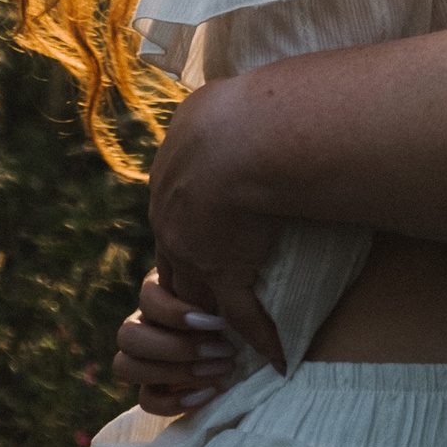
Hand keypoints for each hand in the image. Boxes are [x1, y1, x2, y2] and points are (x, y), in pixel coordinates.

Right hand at [113, 271, 239, 415]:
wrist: (237, 342)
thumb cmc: (230, 308)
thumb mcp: (226, 299)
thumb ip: (224, 300)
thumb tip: (239, 315)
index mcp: (156, 294)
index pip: (147, 299)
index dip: (177, 314)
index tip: (218, 323)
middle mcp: (140, 325)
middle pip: (128, 336)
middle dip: (177, 348)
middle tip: (223, 352)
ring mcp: (141, 359)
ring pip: (125, 366)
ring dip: (174, 372)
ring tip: (219, 373)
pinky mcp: (151, 389)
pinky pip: (145, 400)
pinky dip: (175, 401)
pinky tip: (208, 393)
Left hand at [147, 78, 289, 371]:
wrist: (242, 137)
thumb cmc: (239, 110)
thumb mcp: (212, 103)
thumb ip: (217, 110)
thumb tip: (234, 92)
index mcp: (169, 176)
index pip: (173, 218)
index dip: (188, 236)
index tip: (204, 246)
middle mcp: (172, 217)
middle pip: (173, 265)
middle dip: (188, 287)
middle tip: (204, 310)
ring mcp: (197, 249)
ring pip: (196, 295)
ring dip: (212, 320)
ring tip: (228, 341)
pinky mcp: (225, 271)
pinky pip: (243, 314)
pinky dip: (260, 336)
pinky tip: (277, 354)